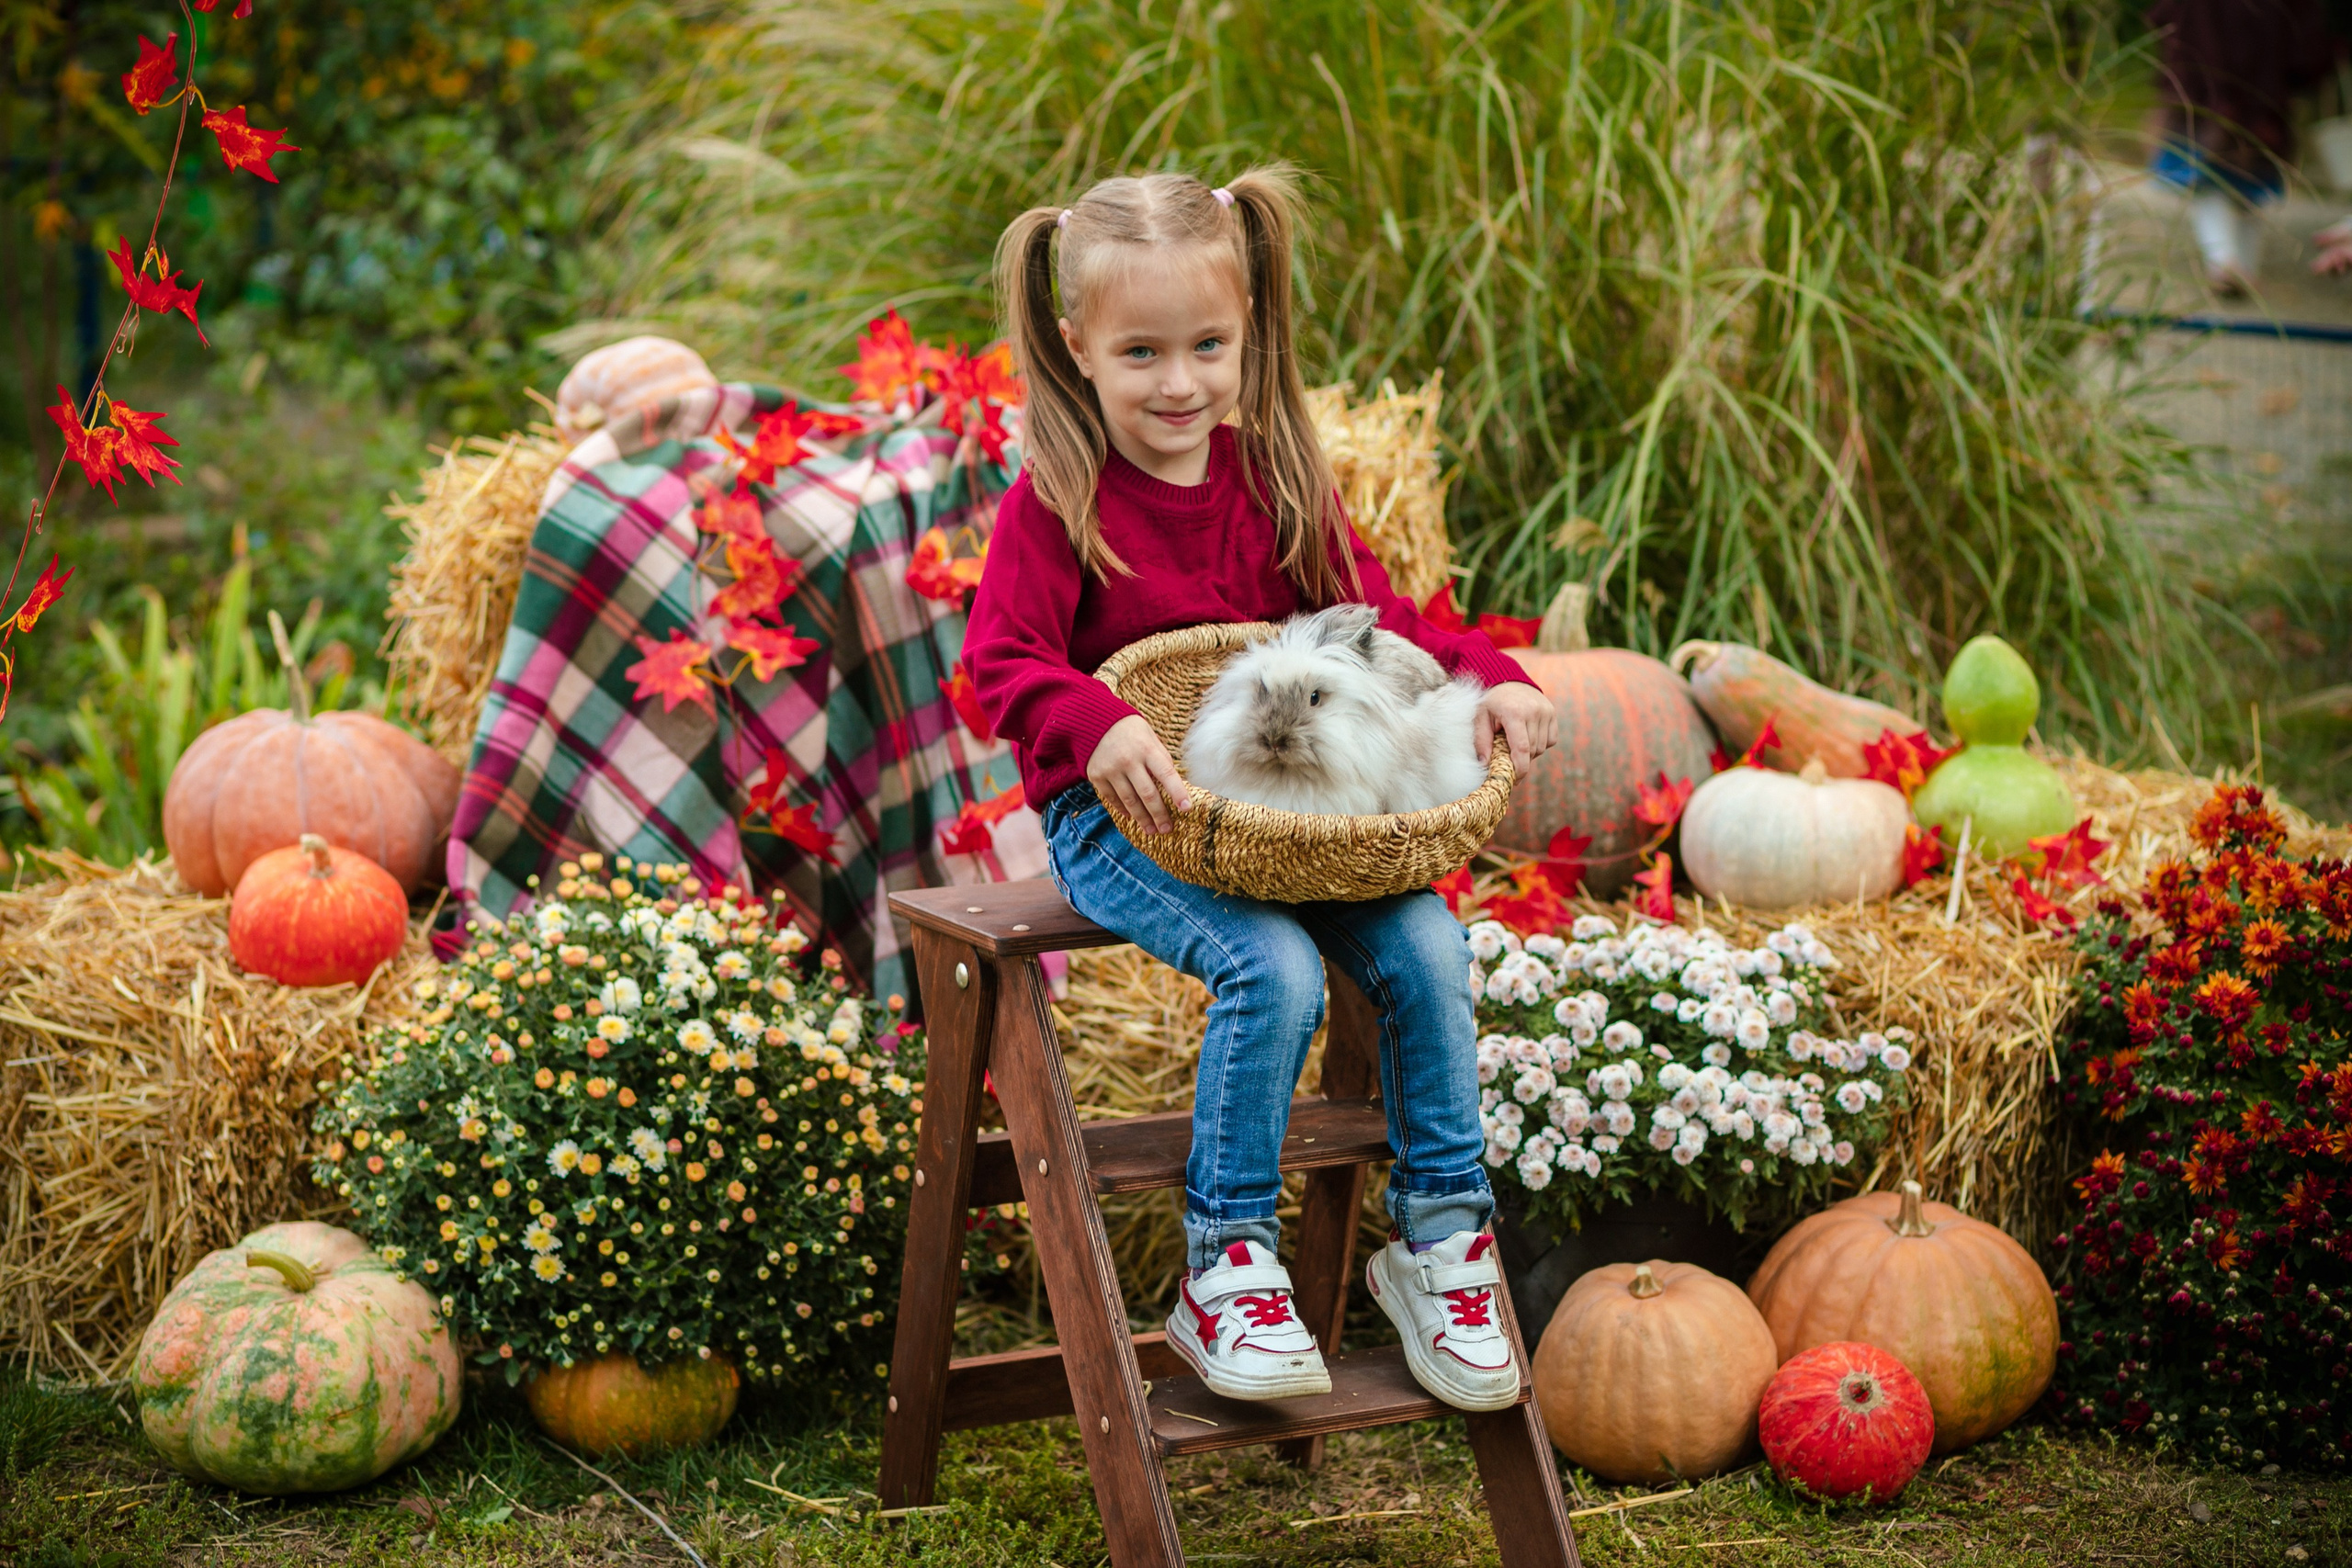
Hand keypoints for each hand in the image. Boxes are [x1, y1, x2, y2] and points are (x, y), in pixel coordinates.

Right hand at [1087, 714, 1191, 833]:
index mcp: (1146, 749)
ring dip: (1142, 818)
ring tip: (1152, 830)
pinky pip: (1112, 798)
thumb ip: (1161, 759)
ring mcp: (1111, 769)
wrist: (1093, 721)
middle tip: (1167, 829)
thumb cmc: (1130, 730)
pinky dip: (1124, 809)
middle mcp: (1128, 760)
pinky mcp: (1096, 776)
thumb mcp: (1150, 737)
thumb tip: (1174, 785)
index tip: (1186, 808)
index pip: (1166, 774)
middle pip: (1147, 793)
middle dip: (1159, 814)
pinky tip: (1133, 817)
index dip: (1177, 792)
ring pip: (1130, 800)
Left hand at [1476, 683, 1556, 766]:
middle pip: (1532, 750)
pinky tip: (1527, 735)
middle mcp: (1534, 711)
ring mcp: (1546, 711)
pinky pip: (1551, 740)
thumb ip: (1482, 742)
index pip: (1522, 748)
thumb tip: (1485, 765)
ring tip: (1515, 742)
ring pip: (1542, 747)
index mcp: (1514, 713)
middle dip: (1520, 760)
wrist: (1507, 679)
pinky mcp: (1552, 713)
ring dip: (1529, 752)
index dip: (1520, 768)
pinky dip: (1540, 743)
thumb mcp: (1480, 718)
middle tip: (1507, 759)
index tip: (1514, 780)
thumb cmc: (1491, 701)